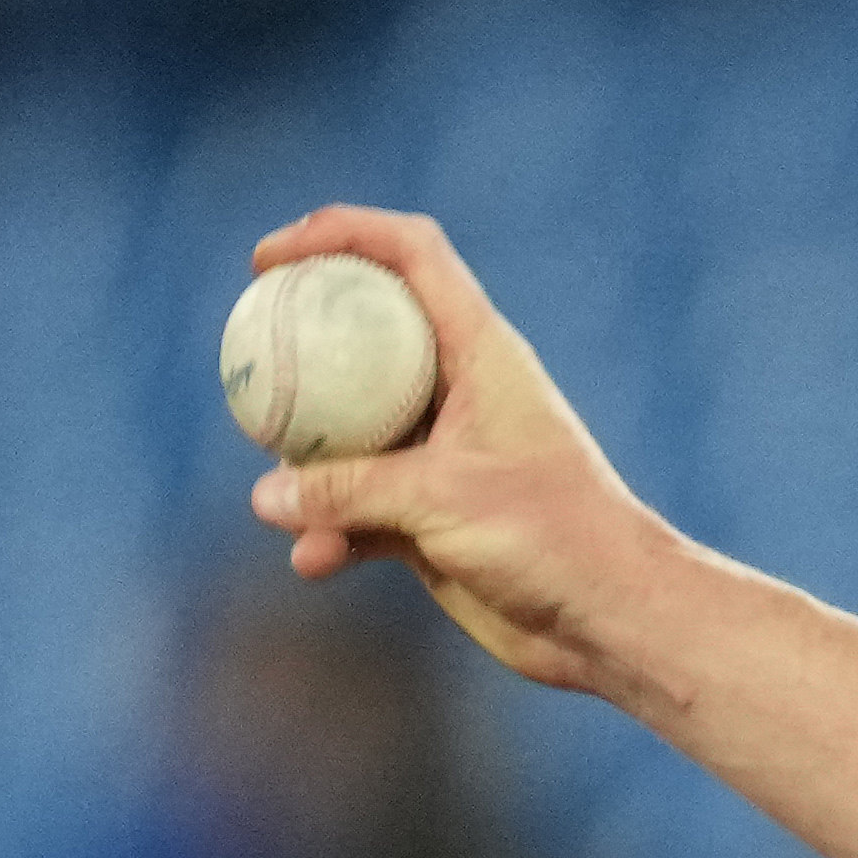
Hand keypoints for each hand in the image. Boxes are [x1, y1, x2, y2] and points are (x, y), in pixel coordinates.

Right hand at [240, 208, 678, 703]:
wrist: (614, 621)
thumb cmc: (555, 539)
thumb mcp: (444, 500)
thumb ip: (350, 490)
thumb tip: (265, 495)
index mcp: (481, 352)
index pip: (412, 256)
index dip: (341, 235)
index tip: (271, 258)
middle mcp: (459, 392)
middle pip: (364, 336)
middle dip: (299, 343)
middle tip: (243, 358)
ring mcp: (442, 455)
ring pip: (349, 431)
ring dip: (305, 461)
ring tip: (275, 494)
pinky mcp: (431, 517)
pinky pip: (357, 510)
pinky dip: (330, 531)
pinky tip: (312, 561)